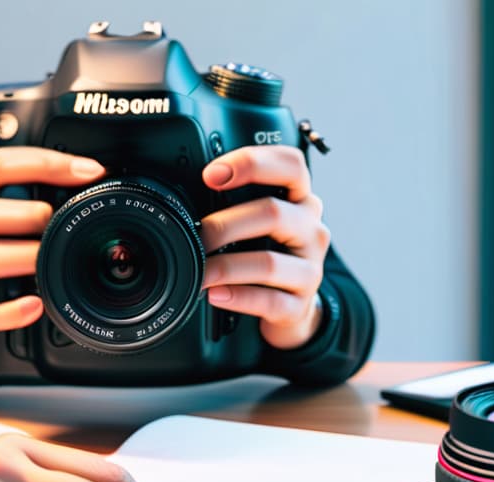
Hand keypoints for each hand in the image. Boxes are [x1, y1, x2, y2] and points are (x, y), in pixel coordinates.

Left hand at [200, 145, 330, 349]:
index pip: (290, 165)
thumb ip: (233, 205)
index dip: (252, 162)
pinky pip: (269, 300)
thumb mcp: (257, 223)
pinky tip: (217, 295)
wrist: (292, 306)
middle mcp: (310, 229)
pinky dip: (238, 297)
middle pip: (273, 213)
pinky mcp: (300, 304)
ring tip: (200, 272)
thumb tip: (183, 200)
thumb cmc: (267, 254)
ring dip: (226, 267)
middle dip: (225, 224)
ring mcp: (309, 268)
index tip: (211, 174)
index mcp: (299, 199)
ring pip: (268, 262)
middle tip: (197, 236)